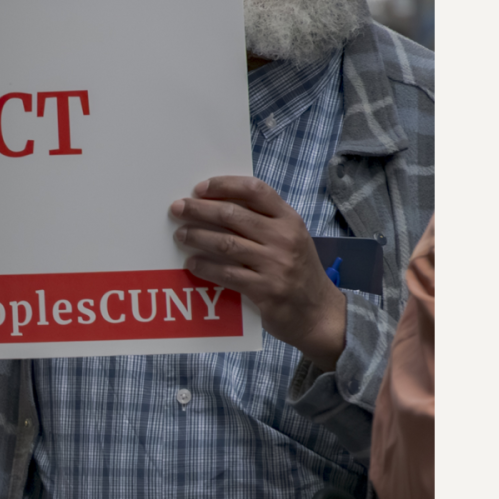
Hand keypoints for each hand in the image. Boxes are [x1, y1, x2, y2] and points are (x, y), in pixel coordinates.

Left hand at [171, 176, 347, 370]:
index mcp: (290, 219)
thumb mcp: (291, 239)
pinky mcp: (266, 290)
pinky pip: (227, 274)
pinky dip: (205, 267)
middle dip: (200, 210)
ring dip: (197, 237)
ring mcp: (276, 264)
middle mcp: (284, 238)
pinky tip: (192, 264)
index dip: (224, 185)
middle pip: (233, 215)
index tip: (199, 188)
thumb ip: (263, 222)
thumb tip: (217, 205)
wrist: (320, 313)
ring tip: (181, 235)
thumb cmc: (298, 272)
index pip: (255, 190)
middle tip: (178, 209)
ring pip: (226, 244)